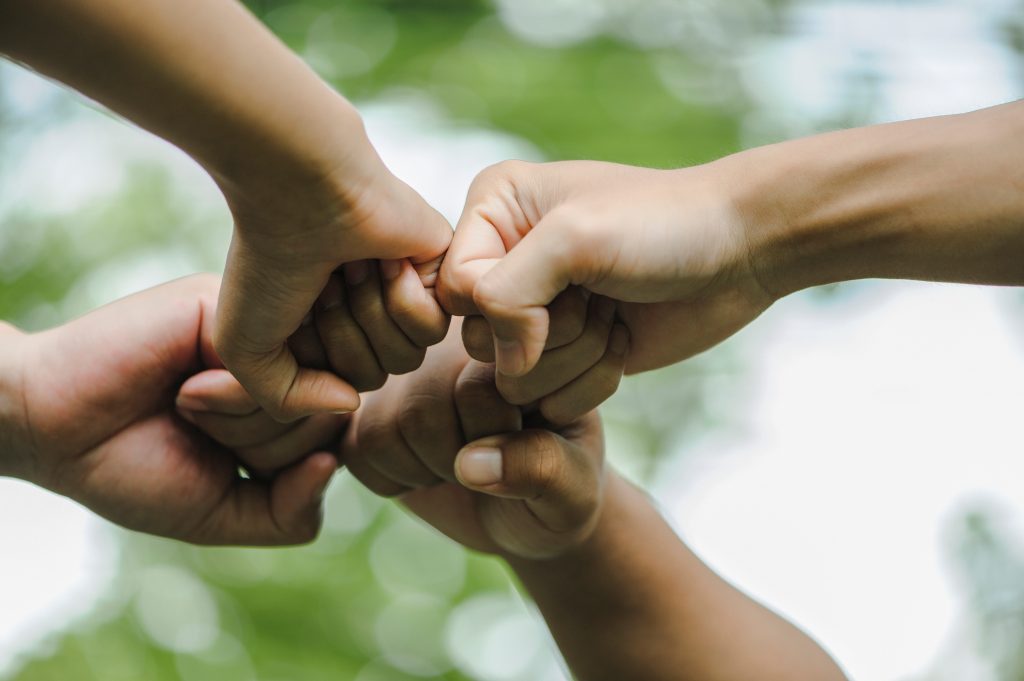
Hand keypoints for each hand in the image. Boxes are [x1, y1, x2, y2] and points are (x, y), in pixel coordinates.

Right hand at [3, 275, 338, 544]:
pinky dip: (228, 397)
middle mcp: (281, 361)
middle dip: (263, 447)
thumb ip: (293, 508)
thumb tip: (336, 457)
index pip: (338, 442)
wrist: (52, 429)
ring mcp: (258, 329)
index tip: (227, 463)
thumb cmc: (134, 469)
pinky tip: (184, 390)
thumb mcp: (227, 513)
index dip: (285, 471)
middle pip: (331, 418)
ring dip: (241, 423)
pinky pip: (271, 363)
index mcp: (288, 403)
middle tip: (198, 429)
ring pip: (308, 389)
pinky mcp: (229, 306)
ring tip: (185, 405)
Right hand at [215, 144, 452, 422]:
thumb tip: (350, 403)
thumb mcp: (246, 351)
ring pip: (408, 356)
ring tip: (349, 268)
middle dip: (342, 337)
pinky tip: (382, 260)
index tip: (294, 307)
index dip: (315, 359)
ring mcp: (410, 290)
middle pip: (377, 376)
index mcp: (332, 327)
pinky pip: (434, 327)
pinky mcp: (443, 270)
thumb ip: (288, 400)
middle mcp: (372, 310)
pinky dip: (399, 298)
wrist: (298, 189)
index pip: (343, 386)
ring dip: (367, 316)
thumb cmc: (264, 262)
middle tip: (323, 283)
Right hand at [339, 322, 607, 559]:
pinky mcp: (376, 407)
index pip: (478, 389)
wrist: (528, 513)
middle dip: (456, 461)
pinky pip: (358, 448)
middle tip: (491, 469)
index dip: (497, 441)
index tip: (529, 455)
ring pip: (387, 428)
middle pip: (424, 408)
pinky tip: (428, 472)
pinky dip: (392, 479)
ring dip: (424, 471)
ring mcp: (411, 375)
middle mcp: (458, 348)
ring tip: (462, 468)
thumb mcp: (573, 488)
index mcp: (517, 349)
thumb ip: (542, 468)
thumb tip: (472, 464)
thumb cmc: (561, 491)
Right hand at [438, 159, 773, 378]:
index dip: (506, 307)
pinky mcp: (563, 354)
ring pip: (512, 378)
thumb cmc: (662, 226)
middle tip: (597, 296)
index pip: (454, 289)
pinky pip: (547, 399)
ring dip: (576, 357)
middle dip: (550, 332)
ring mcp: (534, 310)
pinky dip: (591, 382)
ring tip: (613, 314)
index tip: (570, 284)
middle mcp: (504, 259)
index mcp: (492, 210)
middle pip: (479, 339)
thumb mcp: (574, 238)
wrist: (739, 253)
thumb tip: (503, 368)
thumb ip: (508, 292)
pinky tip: (621, 339)